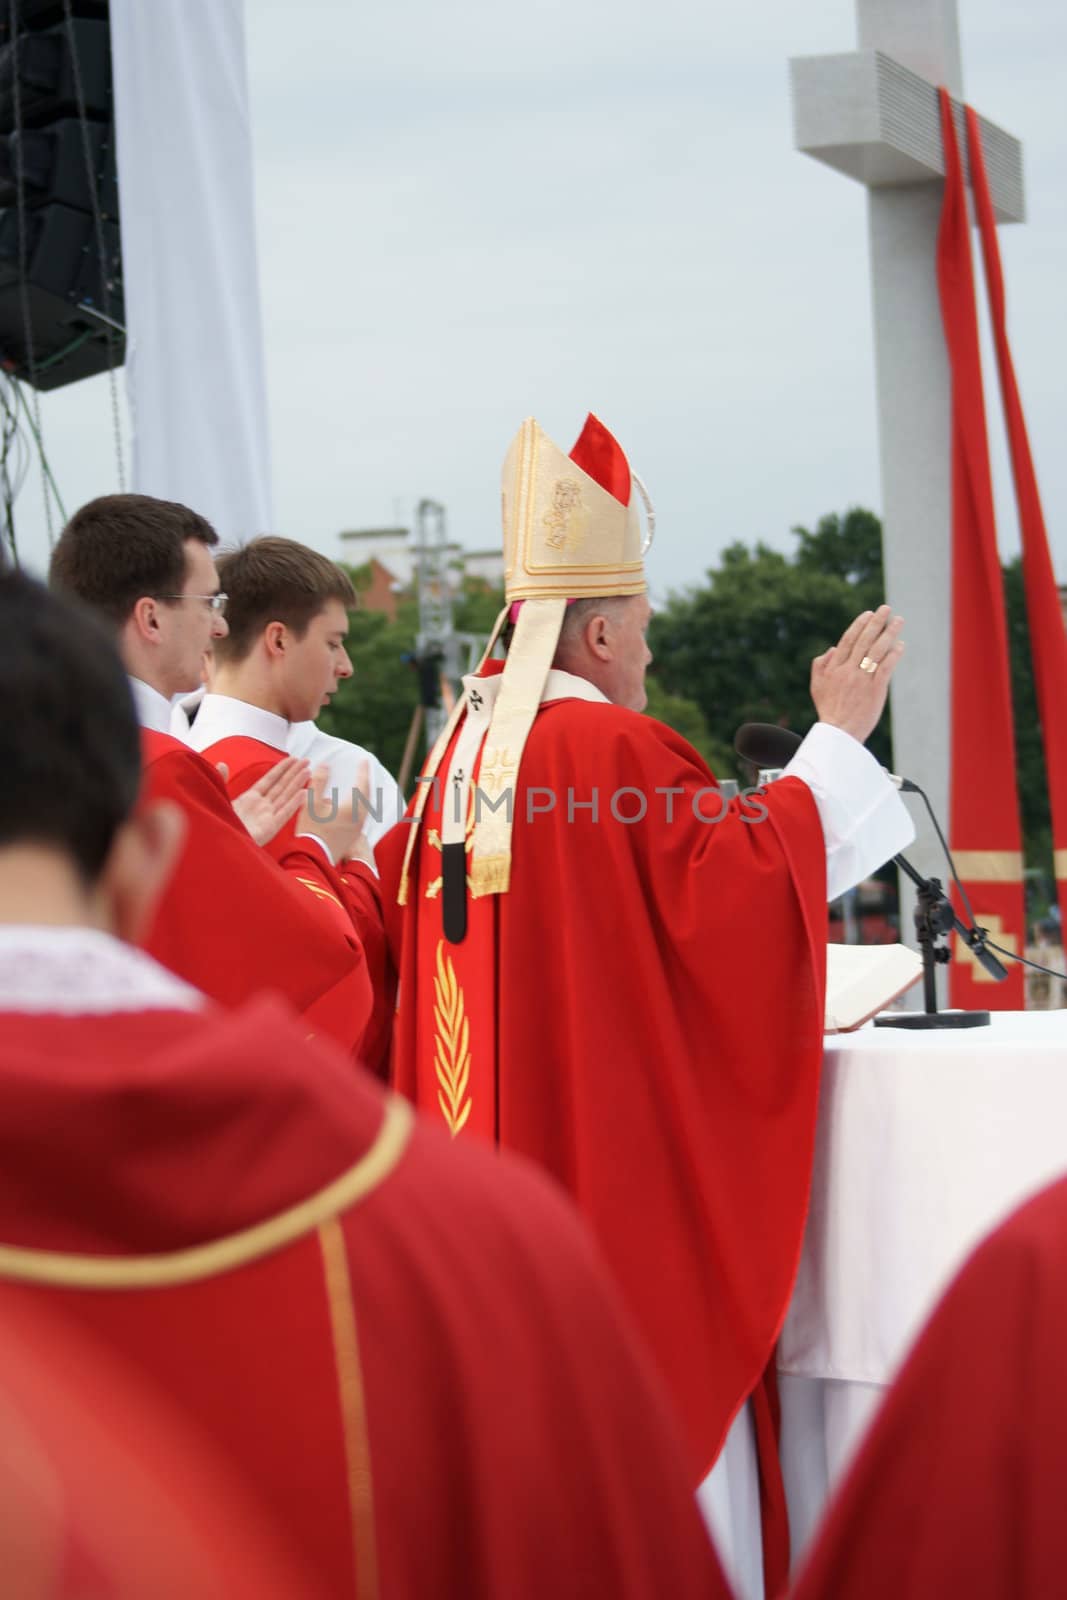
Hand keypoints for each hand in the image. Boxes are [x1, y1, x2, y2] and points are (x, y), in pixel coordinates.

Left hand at [227, 756, 311, 846]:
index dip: (281, 769)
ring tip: (307, 772)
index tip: (292, 759)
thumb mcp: (218, 797)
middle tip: (306, 761)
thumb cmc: (219, 822)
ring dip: (297, 784)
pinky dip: (294, 804)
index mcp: (250, 798)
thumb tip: (222, 764)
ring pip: (285, 797)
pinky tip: (303, 794)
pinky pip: (284, 814)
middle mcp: (261, 806)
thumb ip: (222, 779)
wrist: (218, 842)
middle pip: (281, 786)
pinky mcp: (269, 829)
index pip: (269, 780)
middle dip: (294, 773)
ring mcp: (266, 817)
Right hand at [297, 761, 371, 862]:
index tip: (365, 760)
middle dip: (365, 782)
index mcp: (351, 809)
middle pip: (367, 796)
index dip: (363, 771)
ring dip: (363, 794)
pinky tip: (350, 805)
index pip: (362, 785)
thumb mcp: (310, 803)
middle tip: (364, 771)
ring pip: (365, 807)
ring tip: (358, 786)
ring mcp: (357, 829)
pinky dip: (358, 805)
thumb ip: (318, 782)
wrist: (313, 859)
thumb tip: (325, 766)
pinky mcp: (353, 836)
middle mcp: (359, 819)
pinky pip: (361, 815)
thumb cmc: (311, 831)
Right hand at [810, 604, 903, 744]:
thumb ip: (820, 665)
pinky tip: (900, 645)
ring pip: (877, 650)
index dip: (859, 625)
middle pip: (864, 640)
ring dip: (889, 633)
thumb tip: (832, 648)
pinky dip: (894, 654)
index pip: (848, 640)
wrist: (838, 733)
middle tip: (886, 609)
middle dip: (876, 622)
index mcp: (833, 667)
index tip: (868, 614)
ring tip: (898, 621)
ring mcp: (862, 679)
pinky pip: (886, 667)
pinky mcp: (876, 689)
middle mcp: (848, 670)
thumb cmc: (828, 710)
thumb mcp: (816, 686)